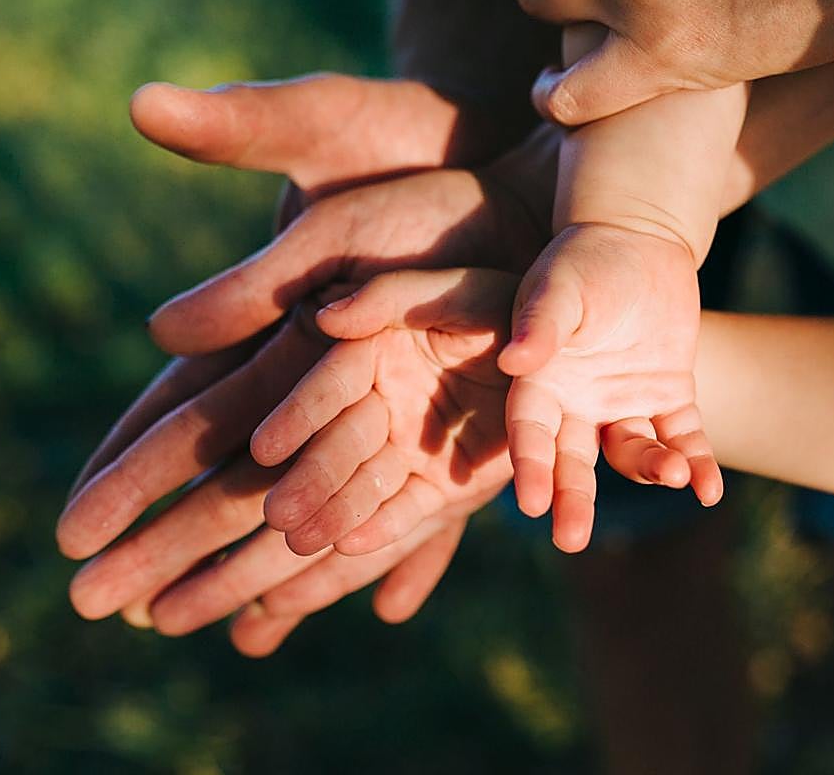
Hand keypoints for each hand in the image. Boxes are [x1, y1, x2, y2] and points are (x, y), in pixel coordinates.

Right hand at [62, 76, 556, 640]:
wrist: (499, 169)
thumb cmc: (396, 161)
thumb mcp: (316, 194)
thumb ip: (250, 270)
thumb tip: (158, 329)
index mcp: (270, 331)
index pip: (181, 417)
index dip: (126, 473)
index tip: (71, 530)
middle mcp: (318, 386)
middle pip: (229, 482)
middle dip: (168, 544)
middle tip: (101, 609)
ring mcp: (383, 411)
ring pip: (314, 507)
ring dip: (267, 572)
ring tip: (225, 636)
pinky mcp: (453, 420)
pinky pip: (419, 503)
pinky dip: (398, 553)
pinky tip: (385, 607)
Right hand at [251, 269, 516, 555]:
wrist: (568, 340)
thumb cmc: (502, 303)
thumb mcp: (450, 286)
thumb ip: (387, 296)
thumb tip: (324, 318)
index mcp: (373, 352)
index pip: (329, 385)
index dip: (297, 416)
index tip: (265, 447)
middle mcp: (382, 404)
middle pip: (340, 446)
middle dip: (309, 481)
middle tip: (276, 515)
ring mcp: (411, 449)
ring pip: (366, 486)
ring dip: (333, 514)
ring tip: (299, 543)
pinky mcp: (445, 486)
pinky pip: (412, 510)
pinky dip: (385, 529)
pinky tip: (352, 547)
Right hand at [498, 223, 722, 552]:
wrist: (640, 236)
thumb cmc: (585, 258)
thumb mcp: (558, 288)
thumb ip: (539, 325)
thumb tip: (516, 364)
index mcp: (541, 381)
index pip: (530, 433)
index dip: (530, 468)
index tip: (532, 505)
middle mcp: (577, 402)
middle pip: (572, 461)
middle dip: (573, 500)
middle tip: (571, 539)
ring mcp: (623, 402)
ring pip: (633, 452)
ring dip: (651, 468)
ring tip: (675, 475)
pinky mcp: (668, 395)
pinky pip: (683, 438)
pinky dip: (697, 463)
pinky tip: (709, 491)